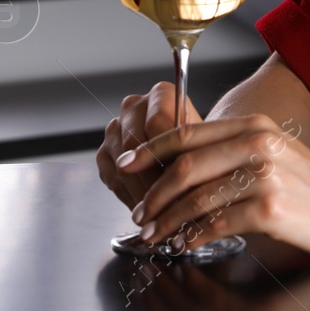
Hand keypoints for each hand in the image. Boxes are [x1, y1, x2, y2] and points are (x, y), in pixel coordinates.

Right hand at [96, 81, 201, 209]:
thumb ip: (194, 158)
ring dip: (142, 195)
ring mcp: (115, 129)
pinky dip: (130, 198)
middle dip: (154, 182)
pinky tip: (147, 210)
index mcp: (161, 95)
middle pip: (135, 145)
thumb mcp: (205, 147)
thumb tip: (188, 188)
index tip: (180, 186)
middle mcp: (134, 106)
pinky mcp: (104, 153)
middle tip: (169, 207)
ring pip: (122, 166)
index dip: (168, 158)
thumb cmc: (200, 148)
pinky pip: (112, 179)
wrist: (187, 152)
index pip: (157, 124)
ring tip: (161, 216)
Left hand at [118, 113, 309, 260]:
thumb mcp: (276, 154)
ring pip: (195, 197)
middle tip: (140, 212)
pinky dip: (193, 236)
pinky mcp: (269, 209)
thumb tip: (184, 169)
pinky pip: (215, 223)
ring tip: (155, 233)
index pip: (187, 133)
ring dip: (167, 220)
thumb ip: (234, 154)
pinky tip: (185, 243)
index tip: (128, 165)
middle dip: (153, 192)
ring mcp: (264, 175)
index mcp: (254, 126)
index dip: (150, 150)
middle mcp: (257, 144)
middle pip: (184, 165)